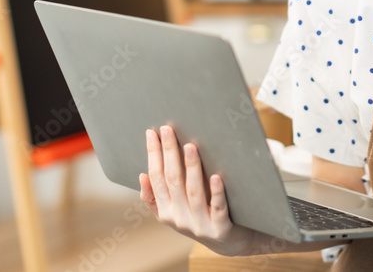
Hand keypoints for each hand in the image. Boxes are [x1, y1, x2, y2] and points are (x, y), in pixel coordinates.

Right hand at [139, 125, 259, 255]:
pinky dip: (216, 192)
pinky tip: (216, 176)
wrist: (229, 243)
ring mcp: (200, 225)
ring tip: (191, 146)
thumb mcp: (174, 211)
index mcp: (166, 211)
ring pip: (193, 192)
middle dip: (169, 153)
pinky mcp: (221, 228)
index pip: (156, 178)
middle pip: (172, 181)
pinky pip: (218, 208)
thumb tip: (143, 176)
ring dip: (191, 168)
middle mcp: (180, 219)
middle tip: (168, 129)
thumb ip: (155, 198)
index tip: (152, 133)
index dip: (153, 155)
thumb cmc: (201, 217)